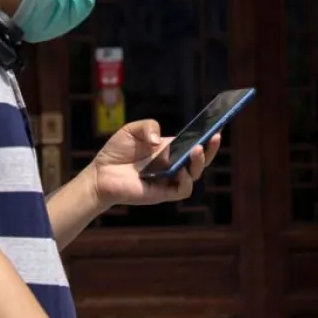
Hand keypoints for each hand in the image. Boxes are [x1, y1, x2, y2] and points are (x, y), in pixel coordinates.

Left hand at [89, 119, 221, 208]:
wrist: (100, 174)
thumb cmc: (116, 152)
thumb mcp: (131, 130)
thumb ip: (147, 126)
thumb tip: (160, 139)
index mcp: (168, 148)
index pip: (193, 141)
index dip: (206, 135)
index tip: (217, 125)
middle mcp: (172, 164)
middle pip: (200, 159)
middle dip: (211, 149)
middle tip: (214, 137)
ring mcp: (168, 179)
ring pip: (195, 174)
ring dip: (200, 162)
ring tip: (197, 149)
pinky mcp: (162, 192)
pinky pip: (182, 190)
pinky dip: (186, 181)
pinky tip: (181, 170)